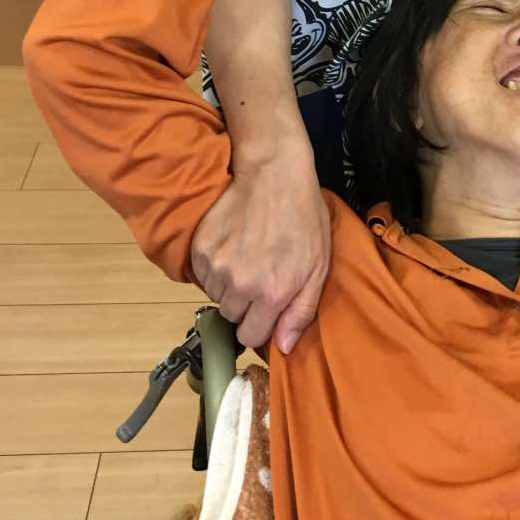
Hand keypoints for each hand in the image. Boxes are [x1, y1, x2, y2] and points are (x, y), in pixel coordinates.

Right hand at [189, 146, 330, 353]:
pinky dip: (214, 265)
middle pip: (232, 317)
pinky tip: (233, 243)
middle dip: (246, 303)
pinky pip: (202, 274)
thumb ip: (302, 311)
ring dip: (229, 284)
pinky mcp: (200, 249)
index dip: (261, 322)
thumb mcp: (319, 265)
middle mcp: (241, 285)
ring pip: (216, 295)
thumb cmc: (303, 216)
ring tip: (248, 254)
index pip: (251, 337)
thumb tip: (282, 347)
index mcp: (273, 293)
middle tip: (260, 272)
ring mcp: (216, 266)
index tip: (268, 305)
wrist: (273, 172)